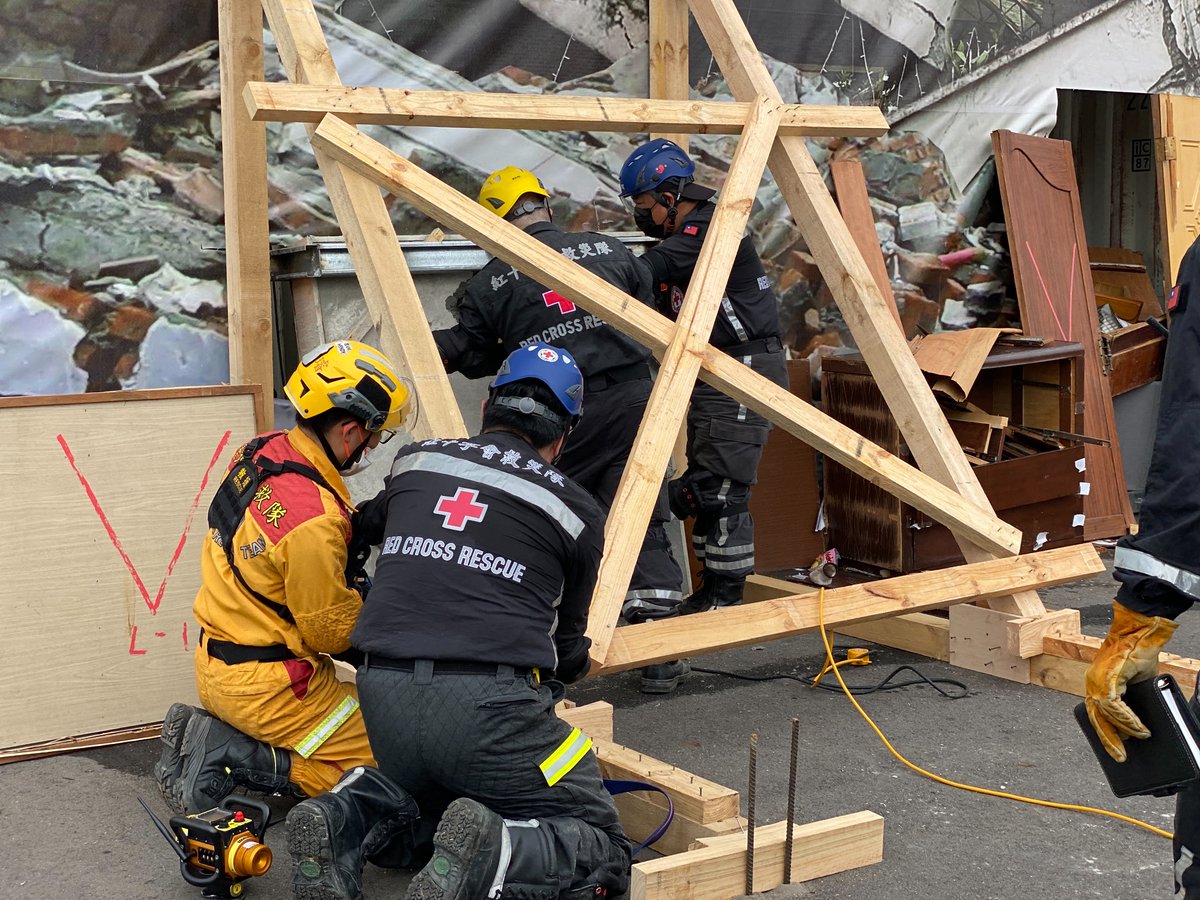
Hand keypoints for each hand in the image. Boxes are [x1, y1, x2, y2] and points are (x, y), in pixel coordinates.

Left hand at [1084, 601, 1177, 761]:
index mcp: (1097, 683)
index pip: (1096, 712)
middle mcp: (1092, 682)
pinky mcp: (1107, 678)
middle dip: (1108, 740)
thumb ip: (1135, 701)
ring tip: (1140, 741)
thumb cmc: (1138, 652)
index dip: (1105, 731)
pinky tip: (1141, 730)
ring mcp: (1096, 680)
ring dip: (1123, 731)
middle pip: (1095, 718)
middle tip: (1121, 758)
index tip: (1115, 748)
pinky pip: (1114, 706)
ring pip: (1105, 715)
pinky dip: (1128, 720)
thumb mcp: (1138, 682)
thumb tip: (1141, 725)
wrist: (1141, 630)